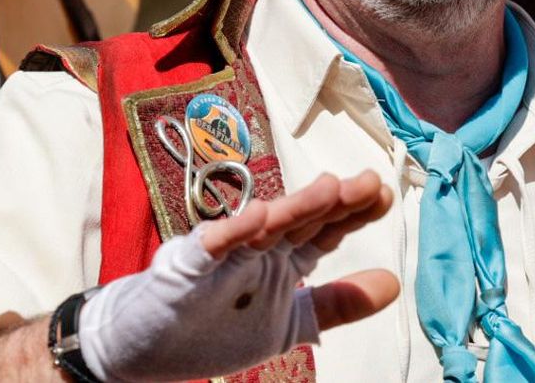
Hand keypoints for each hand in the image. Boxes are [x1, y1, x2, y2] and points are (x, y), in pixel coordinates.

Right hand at [78, 171, 397, 381]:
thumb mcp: (287, 324)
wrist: (141, 350)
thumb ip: (336, 303)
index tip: (385, 195)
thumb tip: (394, 284)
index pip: (323, 231)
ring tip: (330, 189)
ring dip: (294, 207)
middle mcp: (255, 248)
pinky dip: (233, 232)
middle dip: (334, 203)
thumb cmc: (212, 329)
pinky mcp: (185, 268)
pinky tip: (257, 216)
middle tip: (370, 183)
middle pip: (300, 220)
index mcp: (279, 259)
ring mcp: (220, 255)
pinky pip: (210, 246)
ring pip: (263, 226)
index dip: (353, 214)